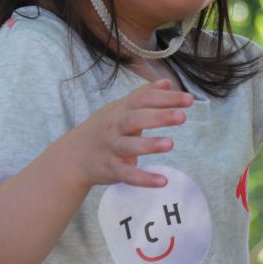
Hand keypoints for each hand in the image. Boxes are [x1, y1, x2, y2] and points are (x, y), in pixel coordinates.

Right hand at [61, 80, 192, 188]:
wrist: (73, 157)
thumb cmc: (104, 128)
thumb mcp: (120, 108)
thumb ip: (144, 95)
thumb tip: (167, 82)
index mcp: (121, 109)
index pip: (143, 100)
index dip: (166, 98)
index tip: (189, 99)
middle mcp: (115, 127)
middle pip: (135, 119)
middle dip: (159, 117)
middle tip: (182, 116)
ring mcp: (112, 148)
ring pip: (129, 146)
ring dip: (149, 145)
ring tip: (170, 144)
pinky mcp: (111, 169)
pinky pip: (127, 174)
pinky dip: (144, 178)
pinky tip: (162, 181)